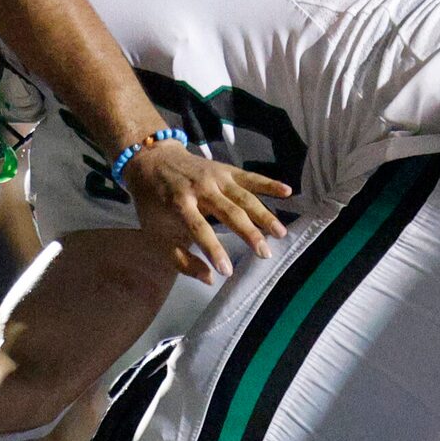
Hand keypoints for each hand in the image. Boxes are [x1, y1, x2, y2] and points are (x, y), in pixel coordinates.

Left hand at [120, 141, 289, 283]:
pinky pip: (251, 177)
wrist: (152, 161)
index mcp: (179, 204)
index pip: (199, 230)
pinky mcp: (226, 170)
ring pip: (244, 197)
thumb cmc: (154, 204)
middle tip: (265, 253)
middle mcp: (200, 188)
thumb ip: (181, 260)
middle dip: (248, 233)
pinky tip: (287, 192)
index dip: (213, 250)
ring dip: (264, 214)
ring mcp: (216, 177)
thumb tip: (210, 279)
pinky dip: (269, 184)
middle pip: (229, 212)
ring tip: (280, 233)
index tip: (227, 271)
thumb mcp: (156, 234)